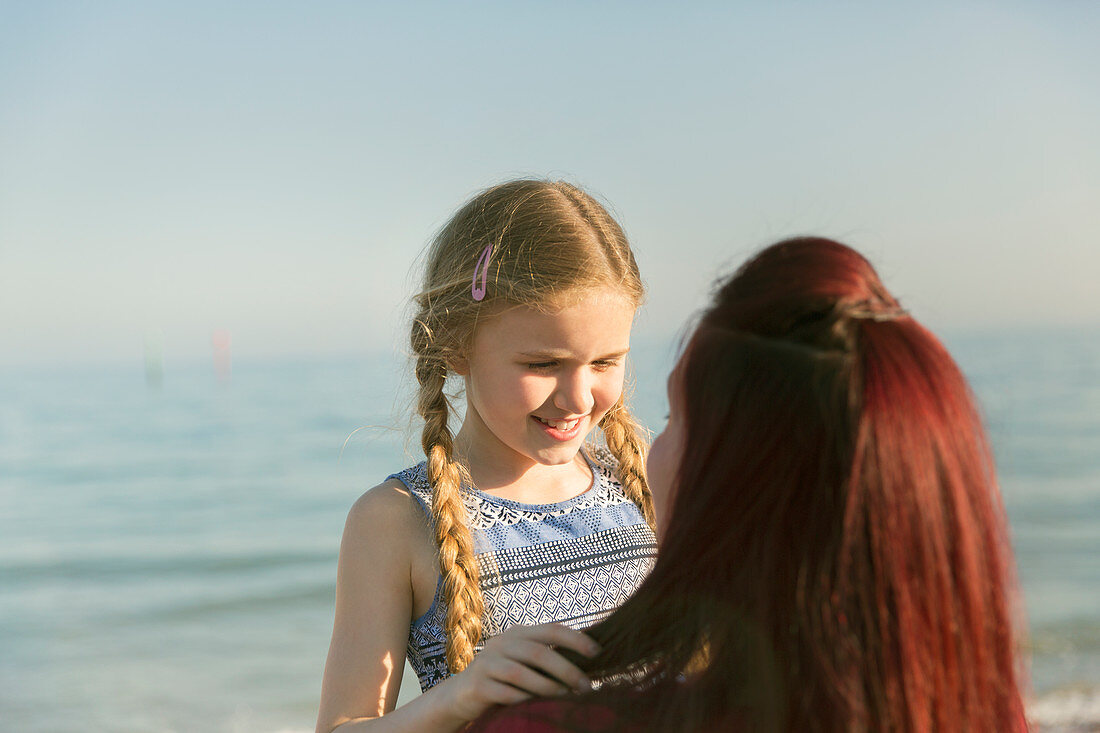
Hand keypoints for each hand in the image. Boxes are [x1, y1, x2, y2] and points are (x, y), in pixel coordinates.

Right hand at [438, 622, 599, 722]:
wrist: (461, 694)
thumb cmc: (503, 678)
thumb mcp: (522, 660)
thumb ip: (545, 655)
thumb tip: (587, 660)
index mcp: (517, 633)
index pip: (551, 629)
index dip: (575, 639)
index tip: (597, 652)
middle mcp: (501, 643)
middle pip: (539, 652)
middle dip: (567, 669)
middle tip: (586, 685)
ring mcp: (487, 663)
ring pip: (522, 673)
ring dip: (548, 686)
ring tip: (566, 696)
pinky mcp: (478, 684)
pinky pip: (505, 693)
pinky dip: (524, 699)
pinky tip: (537, 706)